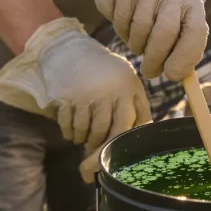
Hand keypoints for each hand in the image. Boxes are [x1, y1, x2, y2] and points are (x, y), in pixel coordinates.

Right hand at [0, 17, 151, 182]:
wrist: (71, 50)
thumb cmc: (109, 74)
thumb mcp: (130, 85)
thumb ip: (140, 109)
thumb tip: (147, 137)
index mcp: (126, 91)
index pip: (124, 128)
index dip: (116, 147)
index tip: (110, 160)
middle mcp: (105, 93)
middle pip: (101, 134)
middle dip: (96, 151)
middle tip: (92, 159)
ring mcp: (83, 95)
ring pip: (84, 132)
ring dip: (83, 141)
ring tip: (85, 139)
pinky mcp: (64, 98)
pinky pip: (67, 127)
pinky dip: (70, 133)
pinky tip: (73, 131)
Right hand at [68, 0, 208, 80]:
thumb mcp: (184, 8)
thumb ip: (186, 39)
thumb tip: (181, 76)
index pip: (195, 31)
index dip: (184, 58)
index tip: (172, 75)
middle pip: (162, 35)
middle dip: (154, 60)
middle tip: (149, 72)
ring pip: (136, 30)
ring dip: (136, 44)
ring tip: (139, 41)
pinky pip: (114, 18)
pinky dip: (119, 27)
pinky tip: (125, 18)